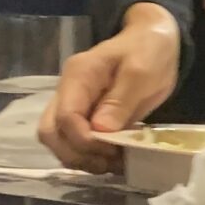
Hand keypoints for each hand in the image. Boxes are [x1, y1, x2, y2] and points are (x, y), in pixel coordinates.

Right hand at [39, 5, 181, 170]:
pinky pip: (73, 141)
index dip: (84, 140)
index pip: (65, 116)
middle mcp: (68, 91)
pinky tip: (112, 161)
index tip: (112, 150)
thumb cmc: (149, 51)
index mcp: (79, 76)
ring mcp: (73, 103)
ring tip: (112, 165)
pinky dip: (88, 156)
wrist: (153, 39)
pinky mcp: (84, 115)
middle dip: (76, 154)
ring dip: (81, 159)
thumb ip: (120, 100)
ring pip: (57, 140)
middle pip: (51, 132)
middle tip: (109, 164)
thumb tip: (100, 130)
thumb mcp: (142, 72)